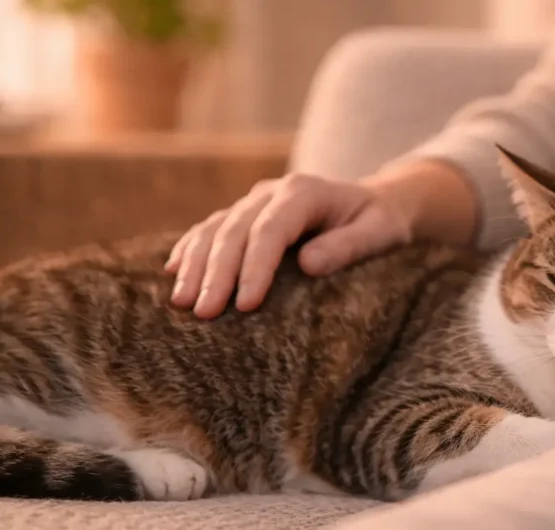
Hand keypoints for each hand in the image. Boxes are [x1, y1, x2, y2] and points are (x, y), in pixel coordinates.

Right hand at [164, 173, 412, 318]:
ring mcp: (255, 202)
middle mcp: (273, 193)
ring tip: (181, 303)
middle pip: (235, 231)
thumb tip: (307, 264)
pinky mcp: (246, 215)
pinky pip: (210, 229)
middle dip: (216, 273)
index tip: (245, 304)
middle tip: (204, 313)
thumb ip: (349, 246)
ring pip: (215, 229)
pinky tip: (172, 273)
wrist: (376, 203)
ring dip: (194, 264)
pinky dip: (190, 249)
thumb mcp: (380, 232)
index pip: (271, 230)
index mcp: (304, 192)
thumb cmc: (381, 223)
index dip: (255, 266)